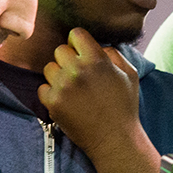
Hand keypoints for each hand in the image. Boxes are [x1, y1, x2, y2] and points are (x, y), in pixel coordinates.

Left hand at [39, 28, 160, 172]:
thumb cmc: (124, 106)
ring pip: (49, 68)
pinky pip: (42, 88)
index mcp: (97, 59)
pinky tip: (65, 100)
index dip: (79, 43)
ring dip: (58, 75)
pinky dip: (51, 93)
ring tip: (71, 88)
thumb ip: (113, 54)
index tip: (82, 54)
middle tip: (78, 74)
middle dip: (69, 59)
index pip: (75, 34)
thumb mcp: (130, 74)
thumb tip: (96, 46)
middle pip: (60, 50)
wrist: (115, 139)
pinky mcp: (53, 103)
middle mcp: (77, 69)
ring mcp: (63, 86)